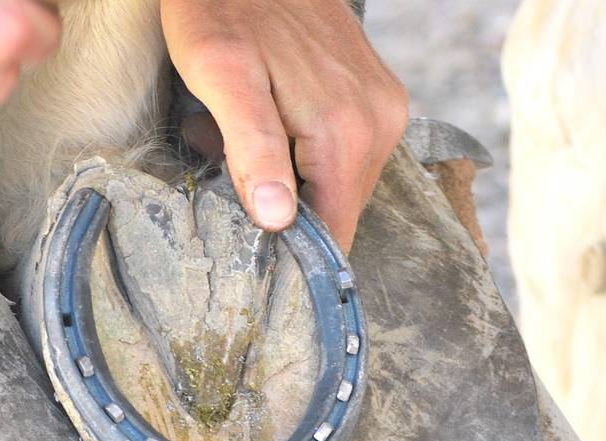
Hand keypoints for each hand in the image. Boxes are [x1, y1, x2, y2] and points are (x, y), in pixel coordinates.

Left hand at [162, 0, 407, 249]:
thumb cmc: (221, 8)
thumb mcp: (220, 76)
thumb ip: (252, 149)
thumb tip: (279, 219)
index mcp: (347, 131)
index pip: (335, 231)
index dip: (296, 253)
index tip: (254, 252)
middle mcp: (381, 122)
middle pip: (341, 209)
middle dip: (291, 212)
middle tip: (239, 178)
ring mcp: (385, 107)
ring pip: (343, 183)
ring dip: (300, 184)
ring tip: (255, 146)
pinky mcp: (378, 95)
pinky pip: (348, 153)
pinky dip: (310, 157)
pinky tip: (277, 127)